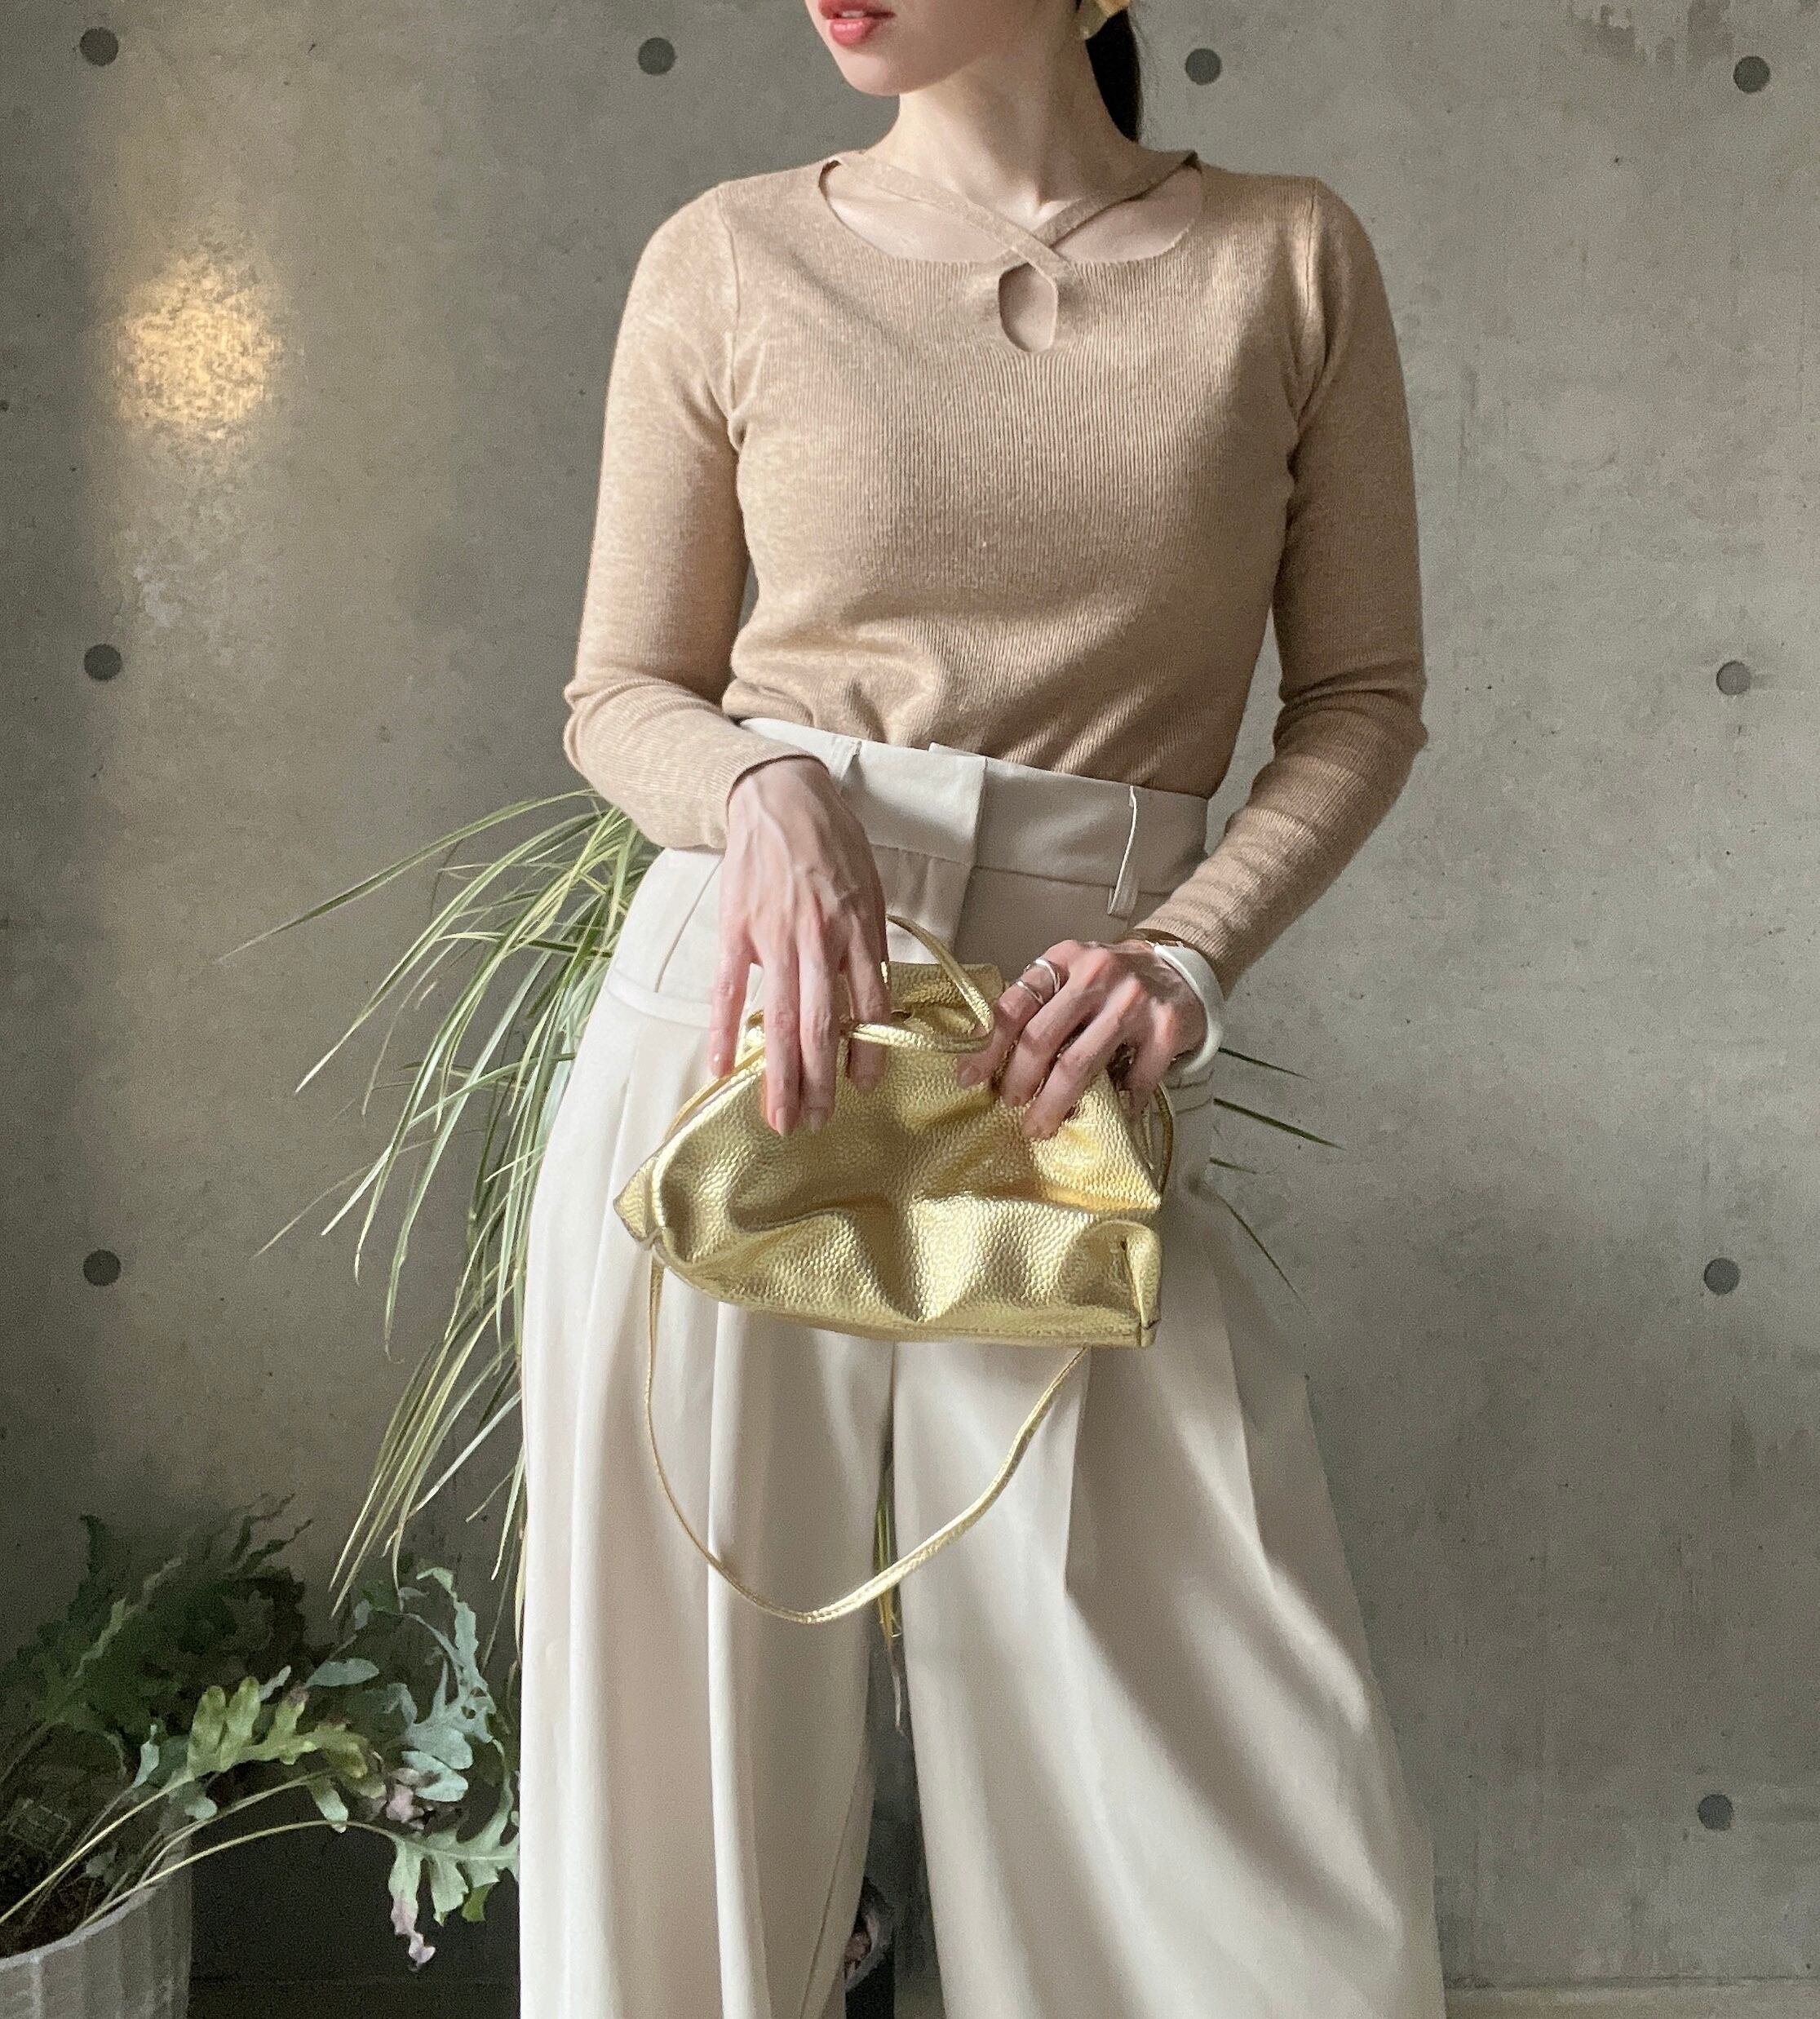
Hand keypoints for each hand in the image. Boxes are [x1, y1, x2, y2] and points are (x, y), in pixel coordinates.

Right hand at [710, 755, 892, 1133]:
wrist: (779, 796)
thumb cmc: (833, 843)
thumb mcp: (870, 889)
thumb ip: (869, 946)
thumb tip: (869, 1004)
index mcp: (859, 930)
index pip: (868, 1007)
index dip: (865, 1054)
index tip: (862, 1091)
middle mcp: (820, 939)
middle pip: (822, 1025)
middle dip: (819, 1083)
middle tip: (813, 1125)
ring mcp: (775, 937)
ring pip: (779, 1018)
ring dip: (779, 1074)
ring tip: (778, 1116)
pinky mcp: (736, 930)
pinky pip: (729, 990)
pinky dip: (725, 1031)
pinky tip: (721, 1068)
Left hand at [954, 937, 1204, 1138]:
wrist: (1183, 968)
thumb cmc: (1114, 981)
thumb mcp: (1074, 974)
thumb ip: (1042, 1001)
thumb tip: (991, 1054)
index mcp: (1065, 959)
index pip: (1015, 1004)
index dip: (988, 1046)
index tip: (970, 1078)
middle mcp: (1098, 974)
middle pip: (1041, 1038)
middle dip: (1019, 1080)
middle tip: (1011, 1105)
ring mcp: (1133, 1000)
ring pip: (1079, 1064)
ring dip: (1055, 1103)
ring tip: (1042, 1124)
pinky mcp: (1167, 1026)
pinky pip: (1134, 1078)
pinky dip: (1119, 1103)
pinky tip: (1112, 1113)